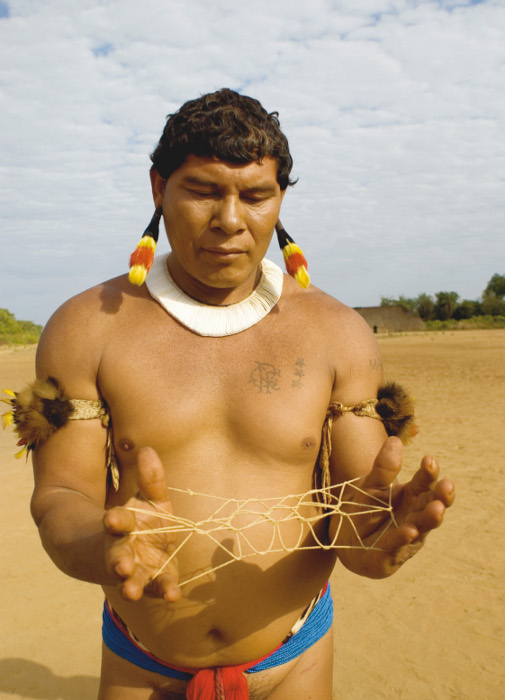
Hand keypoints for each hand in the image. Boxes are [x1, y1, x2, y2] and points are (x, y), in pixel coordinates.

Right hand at [103, 446, 180, 601]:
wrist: (132, 549)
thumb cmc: (143, 519)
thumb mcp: (149, 497)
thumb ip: (151, 479)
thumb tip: (148, 449)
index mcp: (124, 524)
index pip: (119, 521)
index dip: (116, 520)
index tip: (111, 518)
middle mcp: (124, 549)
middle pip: (118, 554)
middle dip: (118, 560)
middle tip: (120, 567)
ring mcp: (136, 569)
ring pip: (130, 578)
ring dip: (131, 584)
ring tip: (130, 591)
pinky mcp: (151, 581)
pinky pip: (156, 588)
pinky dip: (164, 591)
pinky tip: (173, 595)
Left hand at [336, 436, 454, 576]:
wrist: (348, 541)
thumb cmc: (366, 510)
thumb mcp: (371, 485)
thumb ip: (383, 467)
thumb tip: (394, 440)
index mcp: (411, 495)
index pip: (425, 482)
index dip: (429, 472)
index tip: (429, 460)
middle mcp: (415, 515)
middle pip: (431, 504)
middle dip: (441, 497)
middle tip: (448, 486)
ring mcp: (408, 535)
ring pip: (422, 525)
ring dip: (430, 518)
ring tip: (437, 509)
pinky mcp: (393, 553)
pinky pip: (399, 545)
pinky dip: (404, 538)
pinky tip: (410, 531)